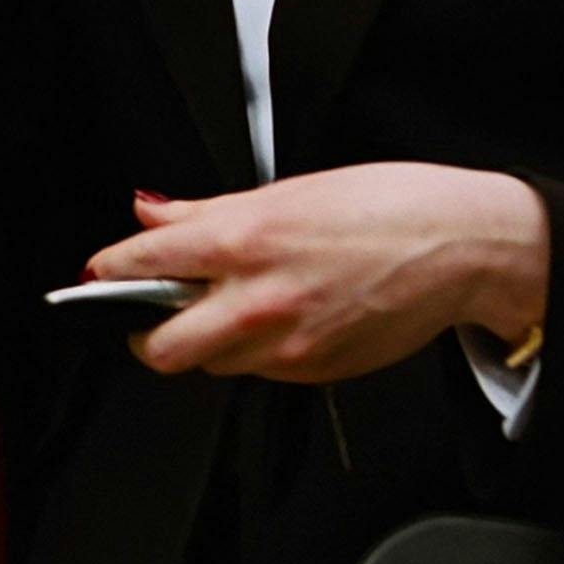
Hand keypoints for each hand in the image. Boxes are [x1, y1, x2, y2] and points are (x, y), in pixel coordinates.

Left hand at [88, 164, 550, 382]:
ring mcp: (286, 346)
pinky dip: (256, 350)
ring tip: (237, 303)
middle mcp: (258, 301)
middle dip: (144, 331)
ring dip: (207, 340)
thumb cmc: (390, 206)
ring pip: (210, 363)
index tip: (100, 273)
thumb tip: (151, 212)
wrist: (463, 247)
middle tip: (153, 311)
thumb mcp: (289, 191)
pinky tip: (284, 315)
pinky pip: (260, 372)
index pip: (142, 266)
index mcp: (246, 240)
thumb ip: (209, 211)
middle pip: (158, 348)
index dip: (110, 271)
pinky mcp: (314, 373)